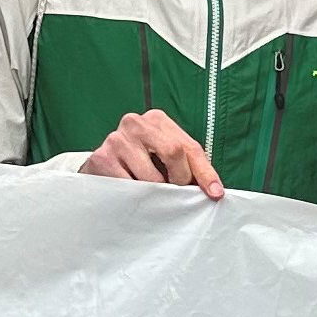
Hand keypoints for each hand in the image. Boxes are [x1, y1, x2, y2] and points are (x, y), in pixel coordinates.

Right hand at [84, 108, 224, 197]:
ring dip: (157, 192)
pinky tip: (134, 193)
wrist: (101, 169)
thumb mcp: (166, 159)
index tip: (215, 194)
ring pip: (152, 176)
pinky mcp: (102, 158)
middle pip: (173, 152)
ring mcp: (117, 139)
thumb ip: (189, 167)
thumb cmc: (140, 164)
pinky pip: (131, 187)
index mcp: (157, 119)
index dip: (205, 173)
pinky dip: (138, 197)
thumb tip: (214, 190)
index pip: (189, 147)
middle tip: (176, 192)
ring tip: (152, 193)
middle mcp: (136, 123)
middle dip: (180, 179)